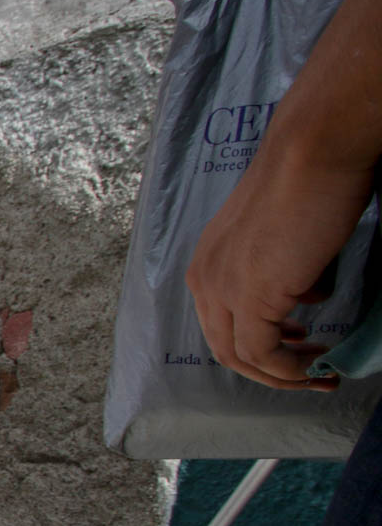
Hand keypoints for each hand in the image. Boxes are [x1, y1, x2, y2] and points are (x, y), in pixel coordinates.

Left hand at [185, 151, 365, 391]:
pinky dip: (290, 370)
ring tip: (319, 374)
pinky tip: (318, 366)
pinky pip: (263, 354)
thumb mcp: (283, 235)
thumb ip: (283, 267)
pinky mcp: (250, 297)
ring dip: (282, 375)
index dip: (259, 342)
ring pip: (240, 357)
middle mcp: (205, 277)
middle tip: (311, 371)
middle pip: (224, 346)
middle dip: (269, 367)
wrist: (314, 151)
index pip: (221, 321)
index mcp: (208, 261)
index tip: (300, 344)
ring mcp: (223, 288)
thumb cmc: (307, 179)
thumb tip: (304, 292)